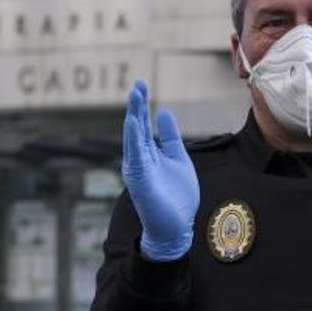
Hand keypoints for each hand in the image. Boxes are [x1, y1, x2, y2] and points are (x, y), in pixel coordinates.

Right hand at [121, 80, 198, 261]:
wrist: (177, 227)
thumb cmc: (177, 196)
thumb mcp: (178, 159)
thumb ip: (170, 137)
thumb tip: (162, 111)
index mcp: (149, 154)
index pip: (143, 124)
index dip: (142, 104)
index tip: (142, 84)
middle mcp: (140, 158)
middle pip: (136, 127)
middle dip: (137, 105)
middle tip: (138, 84)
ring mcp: (138, 169)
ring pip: (133, 138)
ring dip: (133, 116)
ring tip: (134, 97)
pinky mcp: (140, 179)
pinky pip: (135, 155)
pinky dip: (133, 138)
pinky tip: (133, 122)